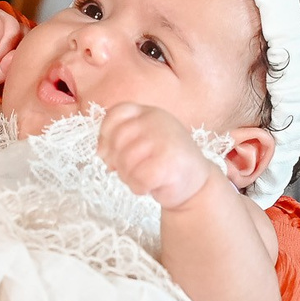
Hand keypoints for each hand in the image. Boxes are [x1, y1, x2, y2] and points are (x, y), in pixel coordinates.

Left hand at [97, 101, 211, 208]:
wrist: (197, 183)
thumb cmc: (164, 162)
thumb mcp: (143, 141)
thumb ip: (121, 139)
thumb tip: (101, 152)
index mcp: (149, 113)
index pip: (116, 113)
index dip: (105, 134)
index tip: (106, 152)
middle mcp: (157, 120)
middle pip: (118, 139)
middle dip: (116, 161)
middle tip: (128, 171)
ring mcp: (165, 139)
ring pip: (126, 160)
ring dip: (128, 177)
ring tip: (142, 179)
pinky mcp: (170, 161)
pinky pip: (139, 177)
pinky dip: (139, 187)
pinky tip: (150, 187)